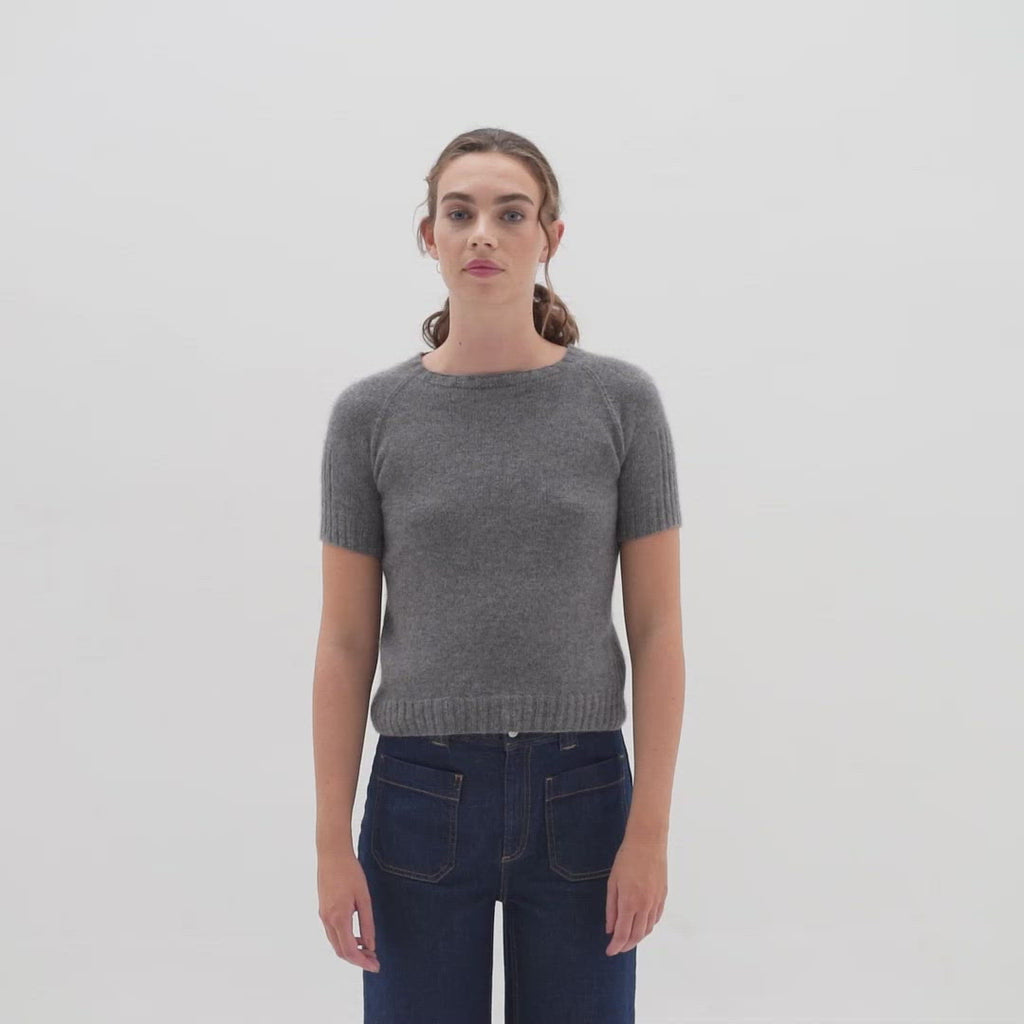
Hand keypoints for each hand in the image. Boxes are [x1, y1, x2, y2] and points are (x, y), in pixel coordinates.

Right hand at [318, 851, 380, 972]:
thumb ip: (367, 923)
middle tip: (375, 960)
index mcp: (338, 917)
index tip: (376, 966)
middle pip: (340, 951)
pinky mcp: (322, 910)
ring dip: (350, 950)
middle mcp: (327, 920)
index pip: (349, 950)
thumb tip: (370, 946)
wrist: (332, 854)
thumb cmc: (350, 872)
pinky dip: (344, 940)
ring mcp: (322, 916)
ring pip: (335, 943)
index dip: (362, 962)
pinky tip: (357, 936)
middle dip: (357, 959)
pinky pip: (332, 933)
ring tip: (368, 949)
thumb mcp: (364, 897)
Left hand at [605, 838, 667, 955]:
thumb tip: (610, 929)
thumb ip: (611, 907)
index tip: (609, 951)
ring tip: (628, 939)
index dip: (616, 945)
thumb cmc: (626, 859)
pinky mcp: (663, 896)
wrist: (648, 842)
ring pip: (648, 929)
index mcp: (630, 902)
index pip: (623, 933)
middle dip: (626, 945)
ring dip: (638, 938)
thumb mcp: (612, 882)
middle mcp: (645, 905)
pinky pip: (656, 918)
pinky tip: (642, 925)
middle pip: (637, 935)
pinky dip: (648, 926)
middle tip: (617, 948)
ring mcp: (656, 901)